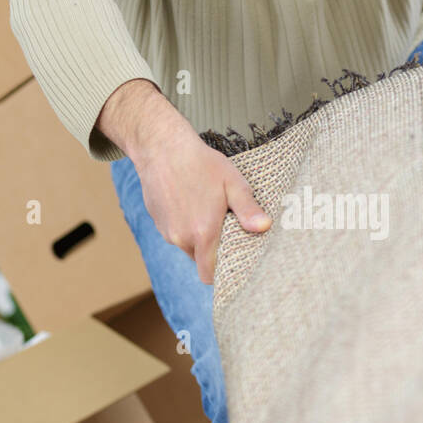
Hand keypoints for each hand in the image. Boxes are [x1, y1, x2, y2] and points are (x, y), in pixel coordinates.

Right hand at [133, 118, 271, 285]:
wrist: (161, 147)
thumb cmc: (200, 163)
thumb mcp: (232, 183)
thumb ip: (248, 209)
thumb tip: (265, 227)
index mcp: (202, 234)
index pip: (209, 274)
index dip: (222, 272)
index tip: (233, 261)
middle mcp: (181, 238)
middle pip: (200, 260)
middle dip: (213, 250)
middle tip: (225, 227)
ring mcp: (166, 231)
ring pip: (187, 245)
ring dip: (198, 236)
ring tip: (207, 211)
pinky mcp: (157, 221)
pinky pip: (175, 233)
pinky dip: (184, 225)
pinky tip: (191, 203)